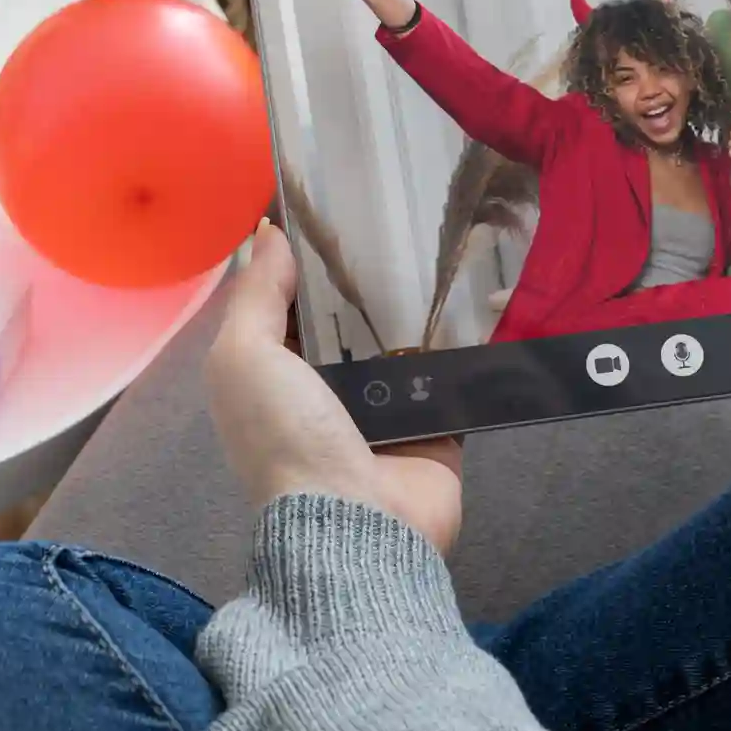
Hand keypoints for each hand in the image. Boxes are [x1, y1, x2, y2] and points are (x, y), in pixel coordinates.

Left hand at [207, 220, 463, 554]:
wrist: (359, 526)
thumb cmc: (288, 438)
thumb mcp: (245, 360)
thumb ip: (256, 296)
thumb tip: (268, 231)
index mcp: (273, 375)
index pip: (290, 304)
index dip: (305, 259)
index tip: (336, 204)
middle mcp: (326, 389)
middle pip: (350, 318)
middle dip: (371, 275)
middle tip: (403, 213)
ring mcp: (386, 407)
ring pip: (405, 338)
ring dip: (422, 302)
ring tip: (448, 239)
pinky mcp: (438, 422)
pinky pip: (453, 370)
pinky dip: (466, 340)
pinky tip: (485, 292)